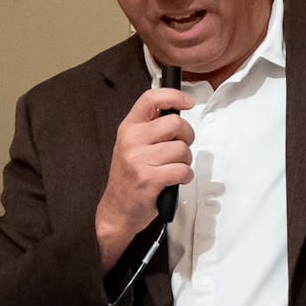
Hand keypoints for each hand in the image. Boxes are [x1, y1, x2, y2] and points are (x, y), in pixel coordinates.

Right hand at [95, 86, 194, 269]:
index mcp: (129, 127)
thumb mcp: (132, 145)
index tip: (188, 102)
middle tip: (182, 146)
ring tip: (174, 167)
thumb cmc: (130, 176)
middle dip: (187, 136)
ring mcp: (139, 160)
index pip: (151, 99)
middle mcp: (132, 140)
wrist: (117, 209)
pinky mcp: (149, 179)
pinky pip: (182, 170)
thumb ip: (150, 127)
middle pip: (175, 124)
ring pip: (182, 149)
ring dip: (185, 160)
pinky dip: (185, 176)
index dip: (174, 96)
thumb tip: (178, 112)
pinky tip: (176, 179)